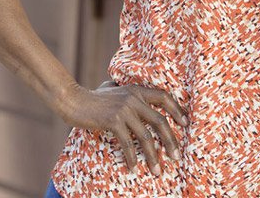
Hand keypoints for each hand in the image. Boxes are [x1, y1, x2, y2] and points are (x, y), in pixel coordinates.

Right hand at [57, 81, 188, 174]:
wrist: (74, 100)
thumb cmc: (94, 98)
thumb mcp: (114, 89)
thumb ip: (127, 92)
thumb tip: (138, 98)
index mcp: (137, 90)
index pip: (165, 97)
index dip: (177, 110)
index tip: (185, 124)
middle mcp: (134, 98)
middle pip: (160, 120)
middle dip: (171, 140)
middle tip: (176, 156)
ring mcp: (124, 109)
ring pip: (146, 136)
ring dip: (153, 155)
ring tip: (158, 170)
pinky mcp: (113, 121)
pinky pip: (127, 143)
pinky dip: (132, 157)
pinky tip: (134, 168)